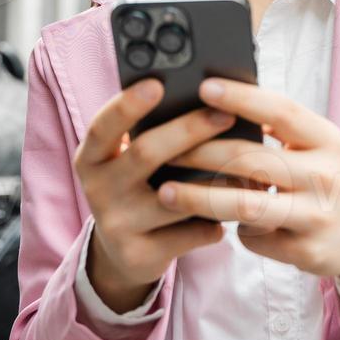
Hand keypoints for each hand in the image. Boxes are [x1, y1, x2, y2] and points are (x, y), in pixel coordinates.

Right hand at [72, 77, 237, 311]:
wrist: (124, 252)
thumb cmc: (139, 188)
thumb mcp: (130, 161)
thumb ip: (151, 135)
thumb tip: (204, 99)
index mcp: (92, 158)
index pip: (103, 127)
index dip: (127, 105)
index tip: (157, 83)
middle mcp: (97, 190)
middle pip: (144, 155)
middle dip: (188, 131)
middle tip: (224, 114)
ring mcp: (116, 225)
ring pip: (174, 198)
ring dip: (214, 180)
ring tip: (247, 162)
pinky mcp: (140, 255)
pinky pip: (189, 233)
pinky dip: (216, 219)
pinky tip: (236, 207)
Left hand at [150, 77, 339, 312]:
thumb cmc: (329, 179)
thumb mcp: (318, 146)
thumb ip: (280, 127)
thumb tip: (220, 101)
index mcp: (327, 139)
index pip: (281, 111)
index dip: (241, 98)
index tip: (203, 87)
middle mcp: (324, 175)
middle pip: (252, 160)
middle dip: (201, 153)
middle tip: (165, 148)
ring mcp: (316, 216)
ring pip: (245, 206)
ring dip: (200, 199)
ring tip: (165, 192)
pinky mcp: (305, 251)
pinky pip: (253, 238)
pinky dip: (233, 229)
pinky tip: (222, 222)